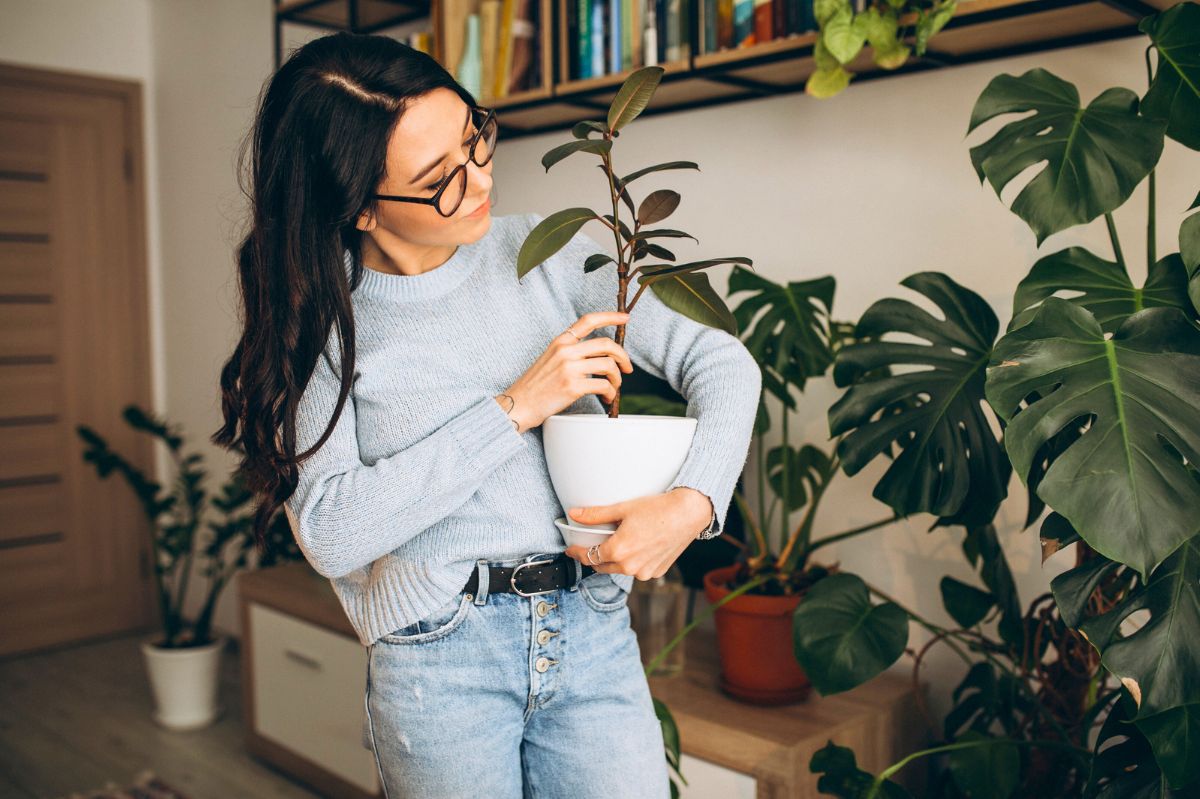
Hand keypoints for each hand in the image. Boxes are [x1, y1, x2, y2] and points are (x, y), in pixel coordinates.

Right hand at [499, 311, 632, 432]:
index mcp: (560, 342)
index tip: (625, 318)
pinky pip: (604, 385)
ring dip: (617, 378)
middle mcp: (565, 351)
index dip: (610, 317)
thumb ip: (571, 352)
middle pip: (606, 345)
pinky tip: (607, 398)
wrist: (519, 404)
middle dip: (623, 357)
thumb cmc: (536, 385)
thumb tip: (600, 356)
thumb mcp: (550, 359)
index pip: (588, 321)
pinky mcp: (573, 386)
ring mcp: (569, 368)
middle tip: (628, 368)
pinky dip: (610, 392)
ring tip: (614, 387)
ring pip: (609, 365)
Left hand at [562, 487, 713, 579]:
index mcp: (618, 551)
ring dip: (613, 561)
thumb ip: (595, 515)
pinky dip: (631, 562)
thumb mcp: (623, 509)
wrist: (688, 514)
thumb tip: (574, 514)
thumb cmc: (657, 509)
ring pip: (619, 569)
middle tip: (589, 546)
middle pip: (601, 566)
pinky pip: (636, 570)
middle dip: (593, 557)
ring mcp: (644, 572)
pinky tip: (635, 548)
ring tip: (615, 544)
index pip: (589, 556)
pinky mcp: (656, 572)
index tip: (570, 550)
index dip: (577, 552)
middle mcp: (630, 567)